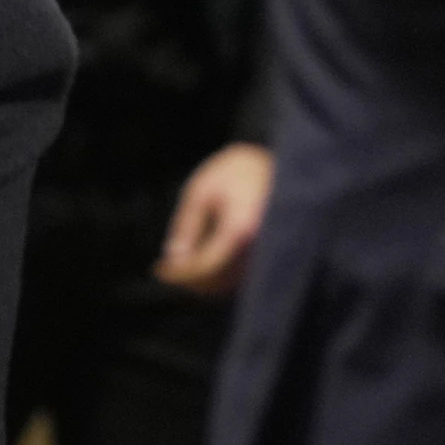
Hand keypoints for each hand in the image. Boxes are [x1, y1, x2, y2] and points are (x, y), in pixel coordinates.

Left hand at [154, 141, 273, 294]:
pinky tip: (202, 261)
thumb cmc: (237, 172)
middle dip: (190, 280)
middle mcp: (262, 247)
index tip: (159, 270)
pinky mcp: (275, 254)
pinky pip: (244, 275)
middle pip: (220, 280)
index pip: (206, 267)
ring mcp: (272, 253)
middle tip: (166, 271)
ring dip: (205, 280)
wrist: (286, 162)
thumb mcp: (202, 191)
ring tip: (181, 265)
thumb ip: (186, 225)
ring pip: (232, 282)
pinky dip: (222, 274)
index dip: (180, 274)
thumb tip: (173, 258)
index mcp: (242, 229)